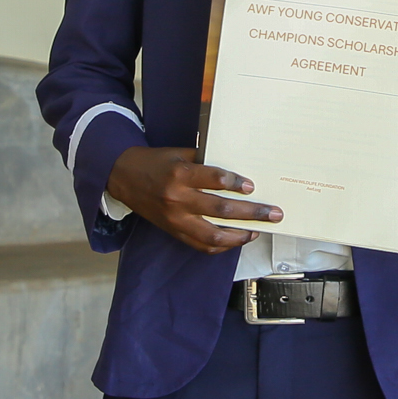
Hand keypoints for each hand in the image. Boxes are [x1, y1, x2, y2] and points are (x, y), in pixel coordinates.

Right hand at [106, 145, 279, 252]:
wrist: (124, 177)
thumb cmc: (155, 163)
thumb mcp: (179, 153)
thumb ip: (206, 161)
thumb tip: (235, 169)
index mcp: (180, 174)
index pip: (215, 179)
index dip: (236, 184)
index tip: (251, 186)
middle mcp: (178, 199)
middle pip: (221, 209)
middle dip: (252, 213)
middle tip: (273, 213)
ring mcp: (176, 219)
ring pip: (213, 234)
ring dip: (239, 235)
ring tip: (257, 231)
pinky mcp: (174, 231)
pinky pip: (201, 245)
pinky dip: (221, 245)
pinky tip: (235, 239)